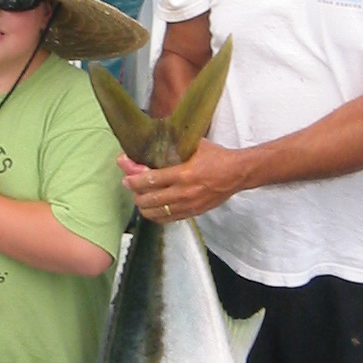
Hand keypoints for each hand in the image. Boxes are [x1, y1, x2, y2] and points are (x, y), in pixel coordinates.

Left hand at [119, 139, 243, 222]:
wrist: (236, 173)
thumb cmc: (216, 156)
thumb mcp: (194, 145)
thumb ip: (172, 146)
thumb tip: (148, 142)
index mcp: (184, 173)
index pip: (150, 180)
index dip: (133, 179)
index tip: (126, 176)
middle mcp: (184, 192)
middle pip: (148, 199)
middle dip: (134, 192)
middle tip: (129, 184)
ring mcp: (188, 205)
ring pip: (155, 213)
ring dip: (142, 205)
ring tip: (139, 196)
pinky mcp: (192, 213)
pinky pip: (166, 219)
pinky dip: (154, 214)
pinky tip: (151, 207)